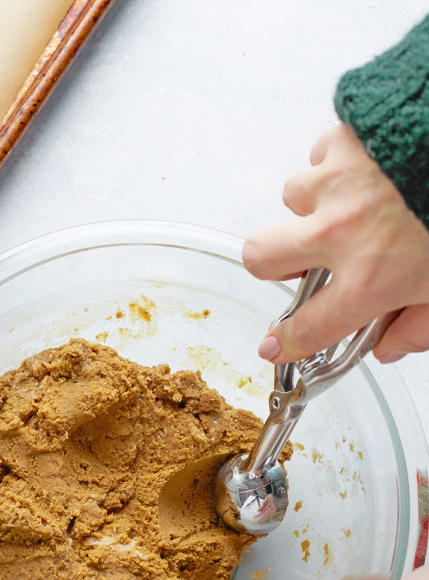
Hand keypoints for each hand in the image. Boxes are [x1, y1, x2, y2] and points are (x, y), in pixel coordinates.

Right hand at [243, 123, 428, 365]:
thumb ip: (419, 328)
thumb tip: (391, 345)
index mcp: (368, 280)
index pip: (308, 327)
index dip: (286, 342)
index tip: (275, 344)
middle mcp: (340, 234)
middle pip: (261, 258)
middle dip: (270, 266)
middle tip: (295, 263)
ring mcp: (336, 184)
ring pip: (293, 199)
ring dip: (313, 205)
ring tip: (352, 202)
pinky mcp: (345, 139)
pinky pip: (320, 155)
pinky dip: (336, 164)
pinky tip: (366, 168)